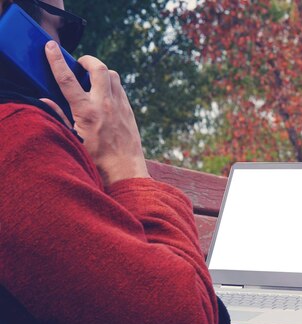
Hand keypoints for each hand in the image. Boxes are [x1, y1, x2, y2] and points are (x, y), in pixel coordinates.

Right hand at [44, 41, 149, 186]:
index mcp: (87, 112)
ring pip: (113, 75)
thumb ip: (59, 116)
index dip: (57, 60)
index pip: (68, 79)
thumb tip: (44, 100)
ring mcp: (120, 106)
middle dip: (87, 60)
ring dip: (101, 72)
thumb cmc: (96, 159)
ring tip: (91, 79)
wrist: (125, 171)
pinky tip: (103, 93)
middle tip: (79, 63)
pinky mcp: (129, 110)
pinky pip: (120, 88)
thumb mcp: (73, 139)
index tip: (50, 46)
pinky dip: (111, 84)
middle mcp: (105, 105)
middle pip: (98, 68)